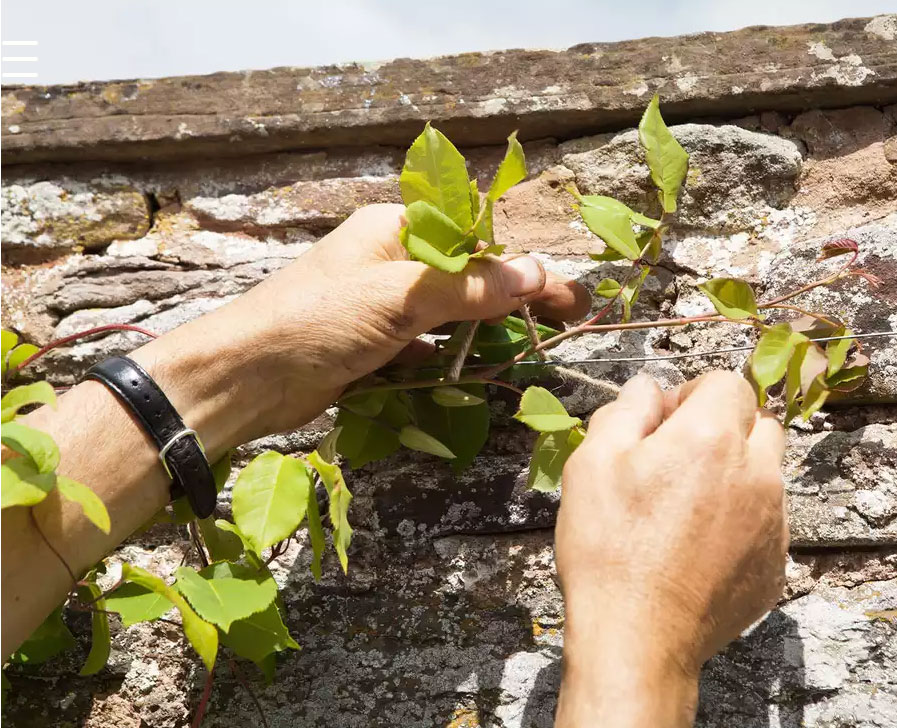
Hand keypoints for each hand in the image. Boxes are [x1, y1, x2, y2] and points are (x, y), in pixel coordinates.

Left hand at [131, 203, 589, 449]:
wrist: (243, 378)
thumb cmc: (316, 321)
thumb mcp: (400, 298)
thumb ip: (469, 287)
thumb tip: (535, 273)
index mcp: (395, 230)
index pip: (477, 240)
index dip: (524, 265)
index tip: (567, 294)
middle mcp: (390, 261)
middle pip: (469, 276)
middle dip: (516, 297)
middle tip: (567, 319)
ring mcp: (380, 305)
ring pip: (450, 313)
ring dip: (487, 329)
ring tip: (534, 345)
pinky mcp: (371, 346)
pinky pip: (425, 346)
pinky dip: (451, 357)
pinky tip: (477, 372)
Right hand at [554, 371, 787, 727]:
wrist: (637, 638)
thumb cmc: (608, 547)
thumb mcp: (593, 462)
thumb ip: (627, 409)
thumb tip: (649, 388)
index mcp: (712, 437)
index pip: (728, 383)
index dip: (693, 394)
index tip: (664, 422)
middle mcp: (757, 472)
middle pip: (759, 424)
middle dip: (725, 428)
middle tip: (678, 460)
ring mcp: (773, 522)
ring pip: (767, 474)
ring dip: (736, 474)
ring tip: (685, 508)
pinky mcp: (775, 565)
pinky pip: (767, 523)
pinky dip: (741, 522)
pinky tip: (696, 549)